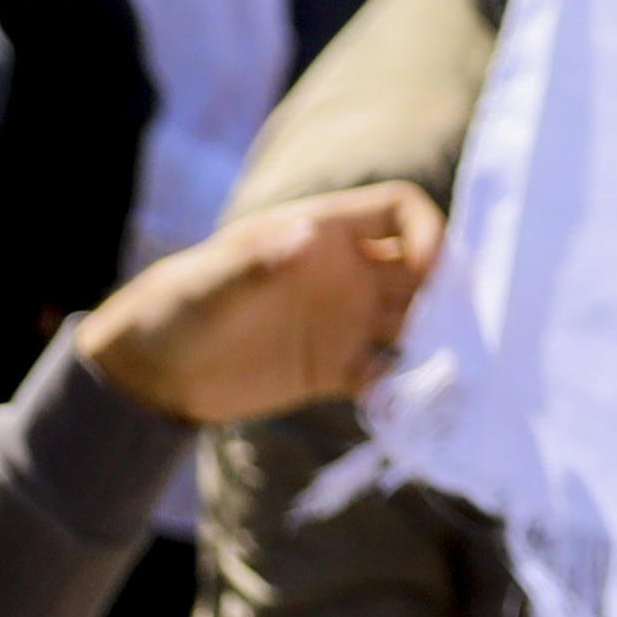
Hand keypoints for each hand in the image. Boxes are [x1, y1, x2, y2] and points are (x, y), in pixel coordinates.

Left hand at [81, 181, 443, 427]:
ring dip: (434, 339)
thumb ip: (260, 263)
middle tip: (464, 324)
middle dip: (448, 289)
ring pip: (413, 320)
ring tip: (447, 368)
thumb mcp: (213, 283)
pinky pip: (384, 374)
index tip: (431, 269)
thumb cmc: (178, 306)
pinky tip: (400, 406)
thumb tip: (311, 235)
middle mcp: (349, 273)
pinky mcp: (335, 369)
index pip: (400, 211)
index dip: (427, 231)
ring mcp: (346, 321)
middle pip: (422, 268)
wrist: (153, 370)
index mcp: (327, 233)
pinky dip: (400, 388)